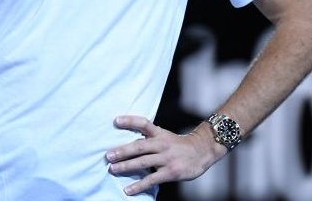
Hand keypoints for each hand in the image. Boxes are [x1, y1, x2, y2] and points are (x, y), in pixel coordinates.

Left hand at [106, 115, 224, 195]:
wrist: (203, 151)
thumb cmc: (180, 145)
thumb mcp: (166, 136)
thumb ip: (150, 139)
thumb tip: (129, 144)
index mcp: (160, 134)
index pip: (143, 123)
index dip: (130, 121)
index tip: (116, 121)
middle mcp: (162, 144)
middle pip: (139, 146)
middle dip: (122, 151)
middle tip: (108, 155)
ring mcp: (166, 159)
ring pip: (142, 162)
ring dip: (126, 166)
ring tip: (113, 169)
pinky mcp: (170, 172)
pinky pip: (151, 179)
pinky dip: (138, 186)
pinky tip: (128, 190)